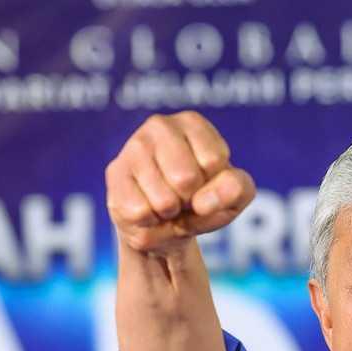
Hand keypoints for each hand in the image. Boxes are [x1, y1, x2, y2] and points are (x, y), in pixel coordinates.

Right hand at [105, 111, 255, 254]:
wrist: (163, 227)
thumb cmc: (202, 203)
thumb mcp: (233, 197)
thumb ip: (236, 190)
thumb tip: (204, 201)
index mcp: (193, 123)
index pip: (214, 160)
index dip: (214, 185)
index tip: (205, 184)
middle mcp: (160, 126)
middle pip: (186, 179)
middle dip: (190, 201)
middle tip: (184, 199)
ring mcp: (133, 148)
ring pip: (164, 201)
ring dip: (170, 215)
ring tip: (167, 206)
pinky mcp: (114, 175)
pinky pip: (141, 213)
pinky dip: (150, 223)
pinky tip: (148, 210)